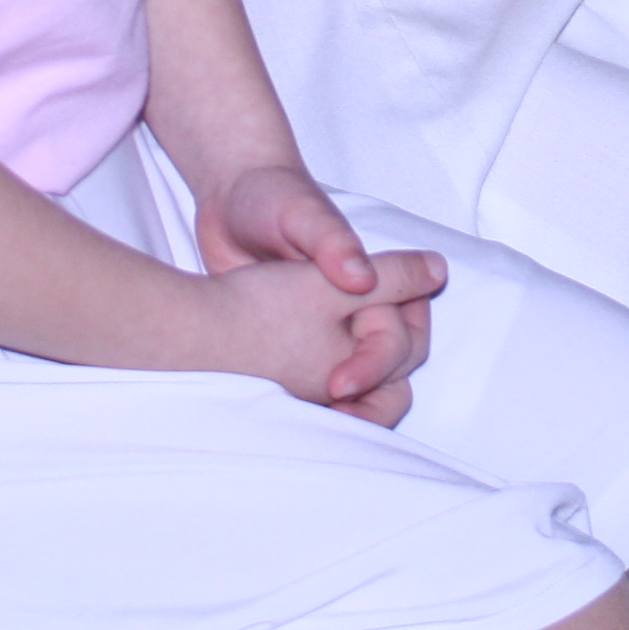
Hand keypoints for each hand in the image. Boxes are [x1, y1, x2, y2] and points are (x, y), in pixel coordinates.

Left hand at [200, 164, 441, 419]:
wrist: (229, 200)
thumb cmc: (273, 198)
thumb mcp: (300, 214)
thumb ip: (333, 242)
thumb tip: (363, 278)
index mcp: (378, 280)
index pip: (399, 338)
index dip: (374, 365)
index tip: (339, 384)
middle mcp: (363, 307)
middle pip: (391, 370)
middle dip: (369, 401)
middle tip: (333, 420)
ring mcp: (334, 328)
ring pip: (361, 384)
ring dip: (347, 411)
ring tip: (314, 432)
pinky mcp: (303, 344)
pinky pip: (320, 385)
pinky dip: (314, 405)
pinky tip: (287, 419)